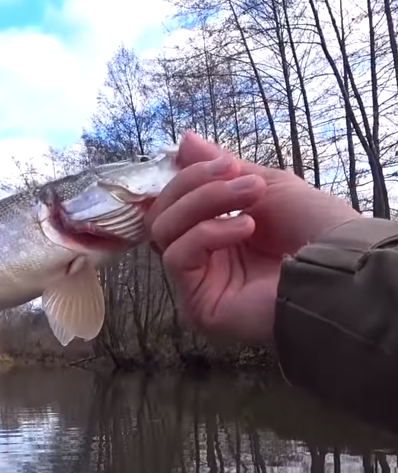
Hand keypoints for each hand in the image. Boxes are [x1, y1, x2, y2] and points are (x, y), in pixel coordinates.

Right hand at [144, 131, 360, 344]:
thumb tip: (184, 140)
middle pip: (161, 212)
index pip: (174, 202)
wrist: (339, 266)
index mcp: (218, 230)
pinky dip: (207, 233)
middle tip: (236, 177)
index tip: (221, 162)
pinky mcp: (197, 304)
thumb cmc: (315, 228)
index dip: (186, 177)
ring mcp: (199, 282)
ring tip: (249, 198)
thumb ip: (220, 166)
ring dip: (203, 202)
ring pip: (163, 230)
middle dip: (195, 185)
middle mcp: (204, 257)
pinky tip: (246, 229)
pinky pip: (176, 256)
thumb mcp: (268, 184)